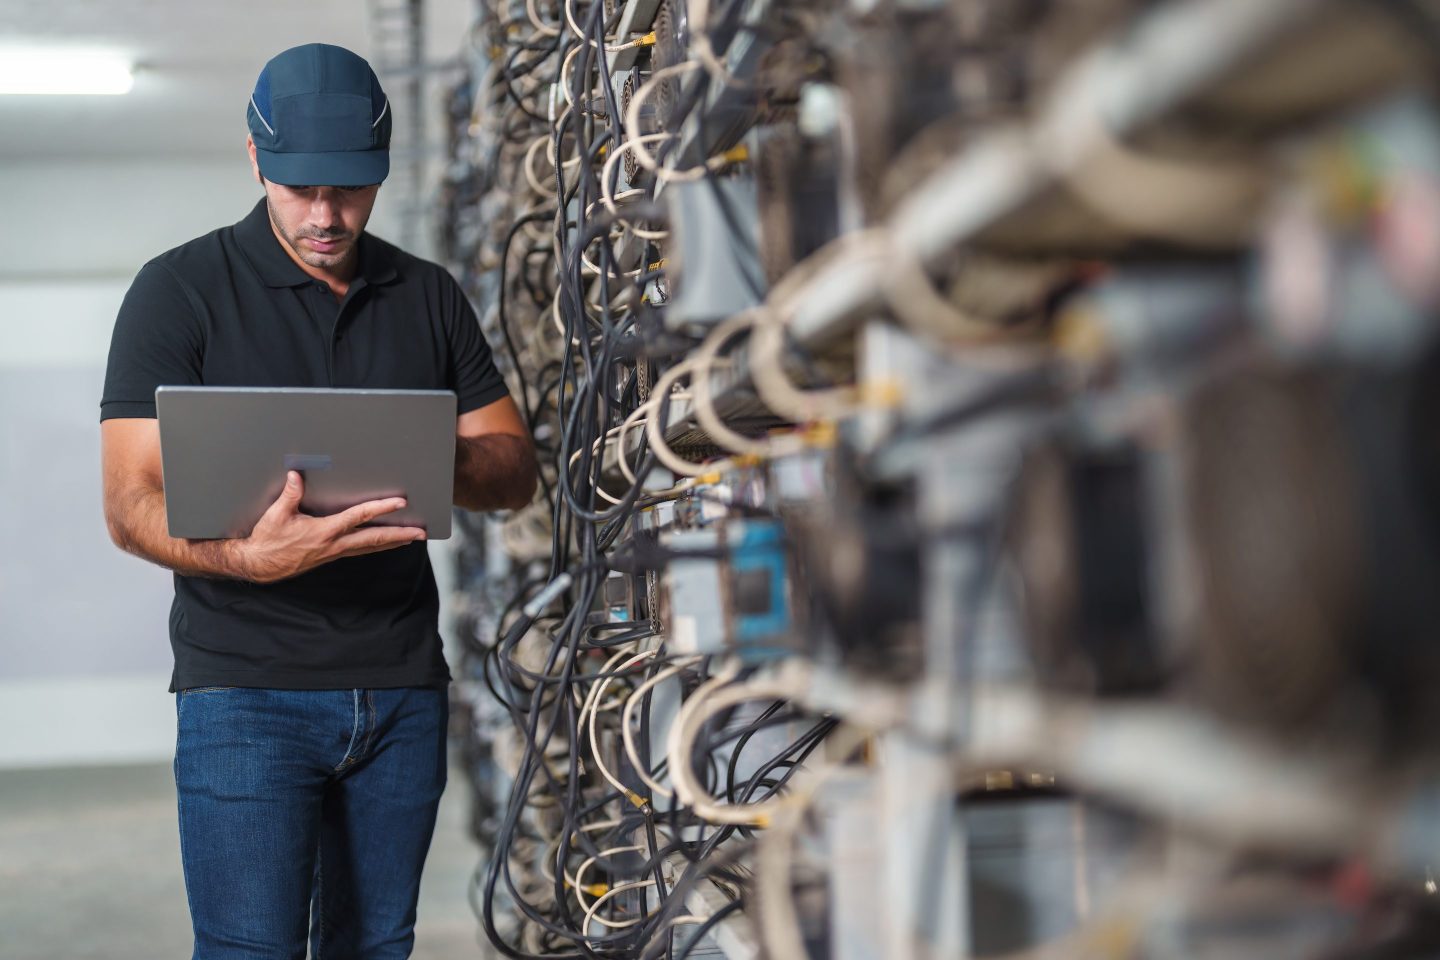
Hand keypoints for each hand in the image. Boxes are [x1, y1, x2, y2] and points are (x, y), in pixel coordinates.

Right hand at [236, 471, 424, 583]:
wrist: (259, 565)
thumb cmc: (267, 540)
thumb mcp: (276, 515)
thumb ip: (290, 494)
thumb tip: (296, 475)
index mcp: (324, 531)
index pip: (359, 517)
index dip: (380, 508)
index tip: (400, 502)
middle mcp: (334, 544)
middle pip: (374, 538)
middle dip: (400, 534)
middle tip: (421, 532)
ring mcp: (334, 552)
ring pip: (370, 548)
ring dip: (393, 542)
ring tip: (413, 538)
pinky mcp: (331, 556)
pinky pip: (360, 551)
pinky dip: (377, 547)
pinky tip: (386, 544)